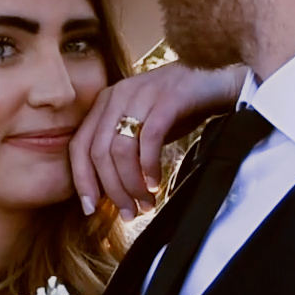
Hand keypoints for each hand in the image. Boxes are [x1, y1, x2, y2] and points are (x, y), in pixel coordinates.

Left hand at [71, 62, 245, 216]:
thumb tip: (111, 192)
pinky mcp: (167, 99)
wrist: (215, 82)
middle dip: (112, 190)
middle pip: (99, 152)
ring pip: (121, 149)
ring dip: (131, 184)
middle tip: (129, 212)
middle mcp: (117, 96)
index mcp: (104, 103)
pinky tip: (156, 183)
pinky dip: (149, 167)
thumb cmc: (176, 109)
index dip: (82, 180)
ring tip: (146, 203)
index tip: (91, 208)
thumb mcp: (140, 126)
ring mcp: (141, 95)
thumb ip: (122, 150)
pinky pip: (149, 139)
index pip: (79, 146)